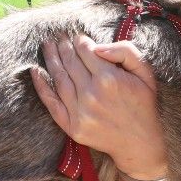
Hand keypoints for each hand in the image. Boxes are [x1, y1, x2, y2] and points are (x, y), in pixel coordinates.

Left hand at [30, 34, 166, 178]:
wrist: (139, 143)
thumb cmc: (143, 104)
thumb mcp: (145, 73)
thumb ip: (126, 52)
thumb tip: (98, 47)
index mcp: (110, 78)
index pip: (86, 51)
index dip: (80, 40)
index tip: (77, 37)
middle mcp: (92, 94)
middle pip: (70, 62)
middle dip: (63, 46)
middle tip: (58, 36)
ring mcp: (80, 112)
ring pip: (59, 78)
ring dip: (51, 59)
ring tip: (47, 46)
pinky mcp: (72, 127)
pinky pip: (51, 103)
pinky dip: (41, 86)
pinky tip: (35, 71)